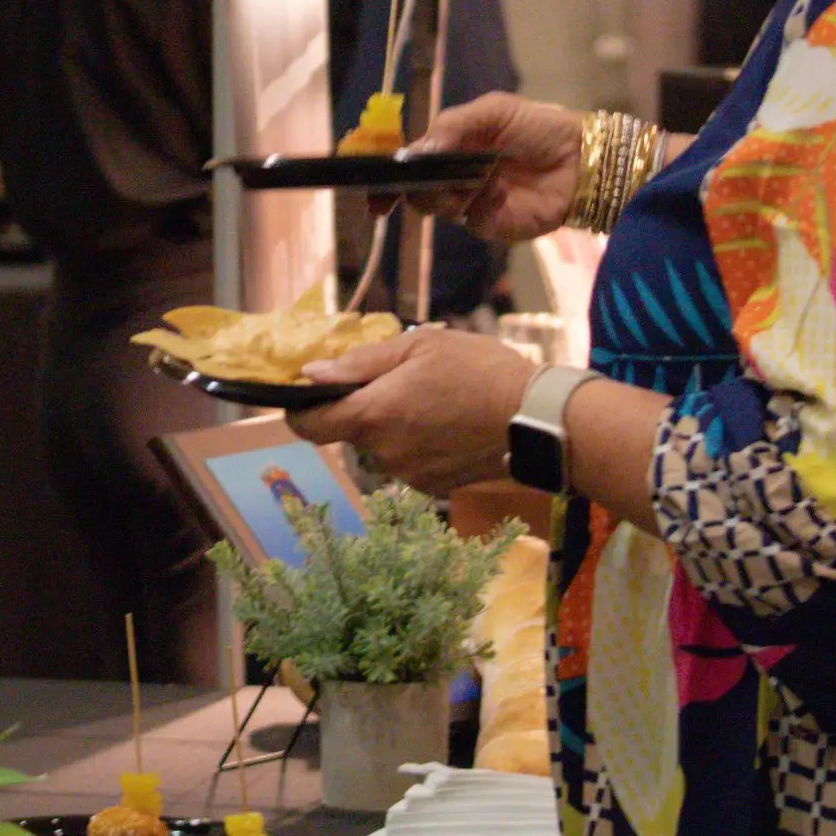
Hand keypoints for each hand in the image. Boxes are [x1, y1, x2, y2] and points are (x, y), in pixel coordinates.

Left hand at [284, 327, 536, 494]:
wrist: (536, 419)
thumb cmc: (479, 371)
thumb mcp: (419, 347)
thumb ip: (360, 362)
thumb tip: (310, 373)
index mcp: (374, 414)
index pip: (310, 426)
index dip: (299, 411)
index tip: (303, 396)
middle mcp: (384, 453)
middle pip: (350, 433)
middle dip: (362, 409)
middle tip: (396, 381)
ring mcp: (409, 474)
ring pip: (380, 447)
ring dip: (392, 426)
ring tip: (430, 400)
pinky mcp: (433, 488)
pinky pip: (408, 462)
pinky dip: (416, 444)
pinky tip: (446, 424)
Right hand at [407, 92, 581, 242]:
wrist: (578, 157)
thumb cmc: (537, 127)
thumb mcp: (494, 111)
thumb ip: (453, 124)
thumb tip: (416, 150)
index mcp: (450, 147)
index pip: (411, 162)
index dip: (393, 173)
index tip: (380, 180)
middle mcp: (454, 177)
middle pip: (417, 190)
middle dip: (417, 185)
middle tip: (432, 177)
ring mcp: (471, 203)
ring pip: (437, 207)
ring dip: (447, 194)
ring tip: (473, 180)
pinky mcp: (491, 224)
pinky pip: (471, 221)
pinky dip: (482, 205)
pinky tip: (501, 192)